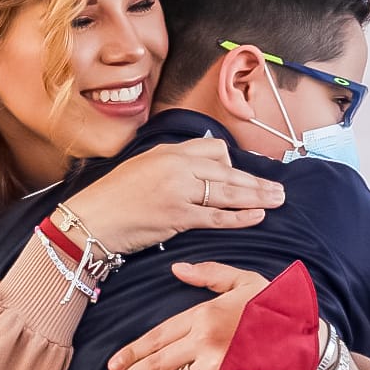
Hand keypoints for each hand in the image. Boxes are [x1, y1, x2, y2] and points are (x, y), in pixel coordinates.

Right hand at [63, 139, 284, 253]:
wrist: (91, 219)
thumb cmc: (113, 198)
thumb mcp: (141, 167)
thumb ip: (170, 165)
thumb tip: (196, 167)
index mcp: (169, 151)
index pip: (213, 149)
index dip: (232, 163)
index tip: (243, 174)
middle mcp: (177, 166)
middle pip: (228, 171)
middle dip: (257, 181)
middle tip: (279, 189)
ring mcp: (179, 190)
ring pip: (228, 192)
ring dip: (257, 197)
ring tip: (277, 200)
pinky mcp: (178, 216)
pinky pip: (217, 216)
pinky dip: (240, 217)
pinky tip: (257, 217)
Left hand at [98, 261, 270, 369]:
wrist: (310, 339)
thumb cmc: (276, 308)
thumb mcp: (244, 280)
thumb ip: (208, 274)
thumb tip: (176, 269)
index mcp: (204, 314)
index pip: (158, 336)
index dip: (133, 352)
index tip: (113, 365)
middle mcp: (205, 341)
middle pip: (157, 363)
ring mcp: (216, 368)